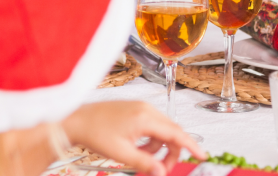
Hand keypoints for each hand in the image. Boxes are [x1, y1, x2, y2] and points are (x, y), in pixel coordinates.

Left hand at [63, 101, 204, 175]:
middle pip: (171, 132)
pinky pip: (152, 126)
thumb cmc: (95, 133)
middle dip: (170, 152)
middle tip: (159, 170)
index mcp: (145, 118)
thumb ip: (145, 163)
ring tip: (141, 160)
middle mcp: (147, 109)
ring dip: (158, 147)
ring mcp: (141, 107)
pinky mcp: (136, 109)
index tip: (201, 156)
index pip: (176, 133)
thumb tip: (162, 172)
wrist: (76, 119)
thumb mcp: (121, 153)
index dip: (191, 146)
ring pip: (162, 130)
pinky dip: (150, 140)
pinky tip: (137, 149)